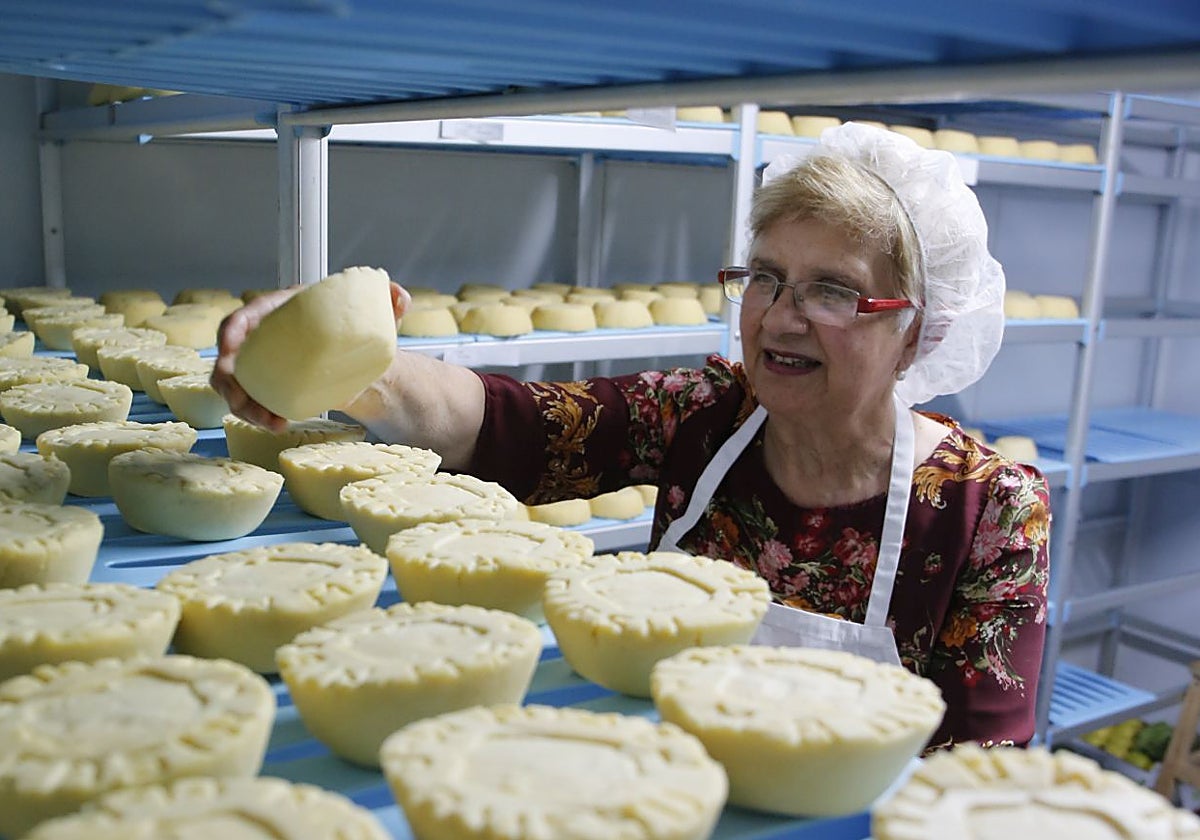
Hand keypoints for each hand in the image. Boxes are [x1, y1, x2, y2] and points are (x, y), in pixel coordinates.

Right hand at [210, 282, 410, 430]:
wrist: (369, 367)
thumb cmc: (364, 335)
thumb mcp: (377, 315)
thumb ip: (389, 299)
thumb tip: (399, 297)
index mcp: (284, 311)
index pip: (244, 317)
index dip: (230, 333)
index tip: (229, 350)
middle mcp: (268, 337)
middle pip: (231, 356)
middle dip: (229, 381)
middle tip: (242, 401)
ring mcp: (266, 364)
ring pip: (236, 384)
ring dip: (243, 405)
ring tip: (268, 422)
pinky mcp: (272, 388)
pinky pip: (251, 402)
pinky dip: (257, 415)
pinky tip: (275, 424)